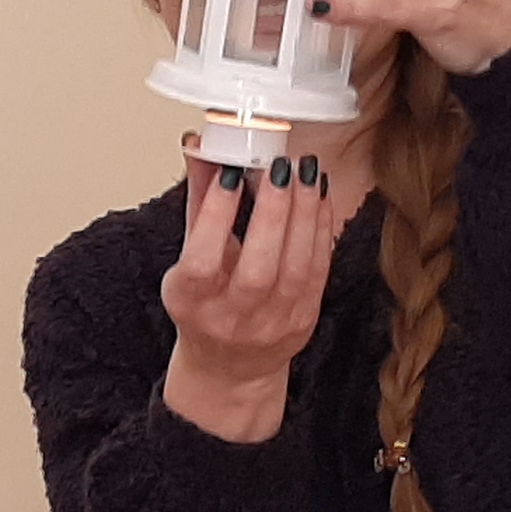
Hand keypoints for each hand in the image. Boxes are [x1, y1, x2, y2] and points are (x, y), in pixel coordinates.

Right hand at [158, 146, 337, 443]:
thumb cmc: (205, 303)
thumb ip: (200, 200)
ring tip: (304, 172)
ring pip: (295, 268)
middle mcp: (230, 318)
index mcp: (191, 301)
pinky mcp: (302, 320)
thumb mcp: (190, 254)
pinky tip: (318, 196)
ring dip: (303, 214)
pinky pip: (317, 270)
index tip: (231, 173)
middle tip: (280, 166)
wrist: (229, 365)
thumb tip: (201, 146)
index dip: (218, 216)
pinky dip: (320, 229)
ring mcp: (270, 324)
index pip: (203, 260)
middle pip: (258, 269)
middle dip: (272, 211)